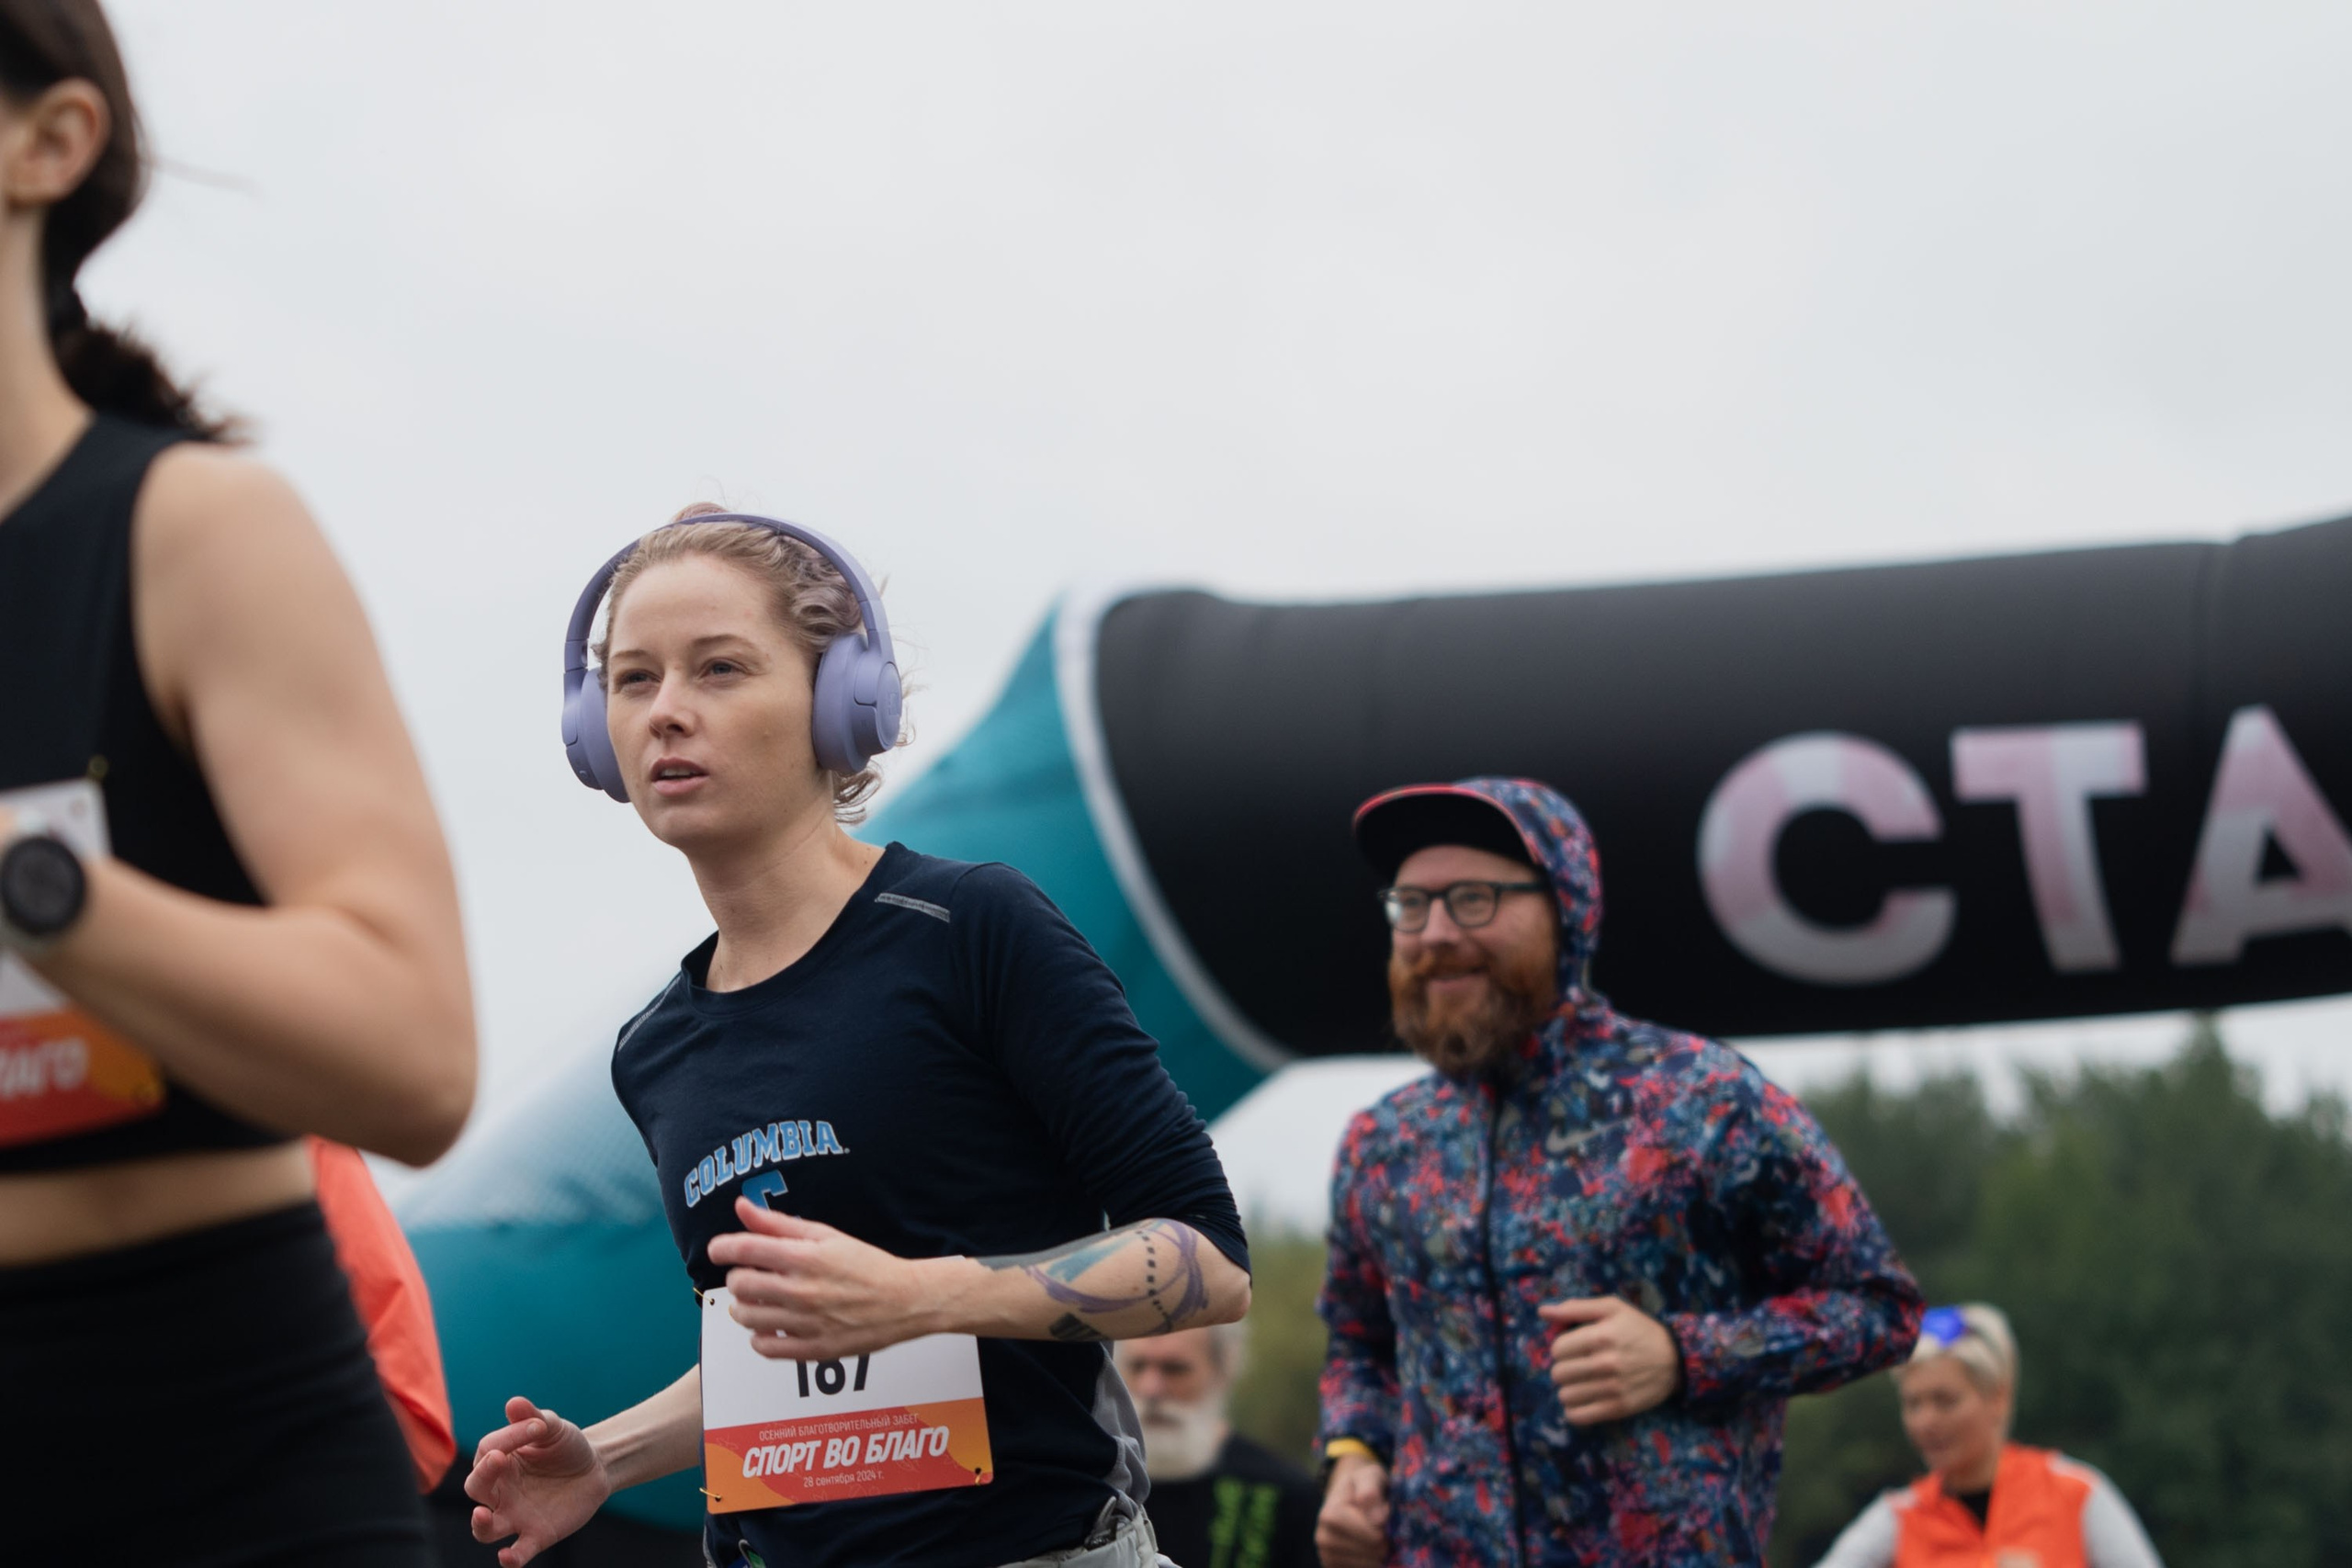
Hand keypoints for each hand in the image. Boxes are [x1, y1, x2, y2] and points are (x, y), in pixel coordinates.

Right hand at [464, 1396, 611, 1567]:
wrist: (596, 1467)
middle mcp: (500, 1491)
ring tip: (481, 1515)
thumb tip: (514, 1403)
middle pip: (476, 1489)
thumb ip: (533, 1418)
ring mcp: (515, 1516)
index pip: (489, 1451)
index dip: (510, 1437)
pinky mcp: (536, 1536)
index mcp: (499, 1461)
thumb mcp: (553, 1427)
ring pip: (484, 1529)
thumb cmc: (566, 1445)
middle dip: (483, 1476)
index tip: (538, 1426)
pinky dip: (510, 1558)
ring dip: (480, 1525)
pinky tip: (507, 1558)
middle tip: (498, 1460)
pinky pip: (518, 1551)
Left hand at [706, 1196, 939, 1359]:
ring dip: (744, 1307)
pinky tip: (772, 1327)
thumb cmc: (866, 1264)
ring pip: (747, 1318)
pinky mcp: (813, 1349)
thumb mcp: (826, 1235)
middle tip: (749, 1275)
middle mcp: (802, 1291)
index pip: (744, 1250)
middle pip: (740, 1285)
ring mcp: (806, 1323)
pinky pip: (765, 1349)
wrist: (905, 1301)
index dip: (722, 1248)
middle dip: (737, 1277)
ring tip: (759, 1301)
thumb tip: (742, 1207)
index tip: (717, 1250)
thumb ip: (779, 1224)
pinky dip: (759, 1338)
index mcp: (805, 1257)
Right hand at [1316, 1450, 1389, 1567]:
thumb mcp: (1370, 1475)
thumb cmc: (1362, 1484)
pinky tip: (1369, 1549)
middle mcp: (1323, 1537)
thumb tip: (1378, 1519)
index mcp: (1330, 1515)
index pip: (1371, 1535)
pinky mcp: (1332, 1565)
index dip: (1385, 1528)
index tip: (1386, 1518)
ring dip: (1378, 1554)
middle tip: (1383, 1529)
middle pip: (1370, 1552)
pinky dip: (1370, 1562)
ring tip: (1376, 1537)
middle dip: (1384, 1542)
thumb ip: (1372, 1491)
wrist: (1347, 1494)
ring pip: (1366, 1565)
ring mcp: (1326, 1554)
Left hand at [1539, 1295, 1682, 1424]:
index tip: (1574, 1348)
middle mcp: (1605, 1363)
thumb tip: (1543, 1311)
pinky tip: (1583, 1400)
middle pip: (1558, 1373)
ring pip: (1565, 1396)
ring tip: (1581, 1382)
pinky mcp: (1619, 1409)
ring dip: (1569, 1389)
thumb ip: (1576, 1308)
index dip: (1562, 1348)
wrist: (1676, 1358)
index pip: (1557, 1349)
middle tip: (1577, 1366)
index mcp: (1601, 1336)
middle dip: (1564, 1368)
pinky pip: (1579, 1416)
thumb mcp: (1612, 1308)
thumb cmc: (1639, 1329)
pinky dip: (1575, 1410)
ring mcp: (1612, 1389)